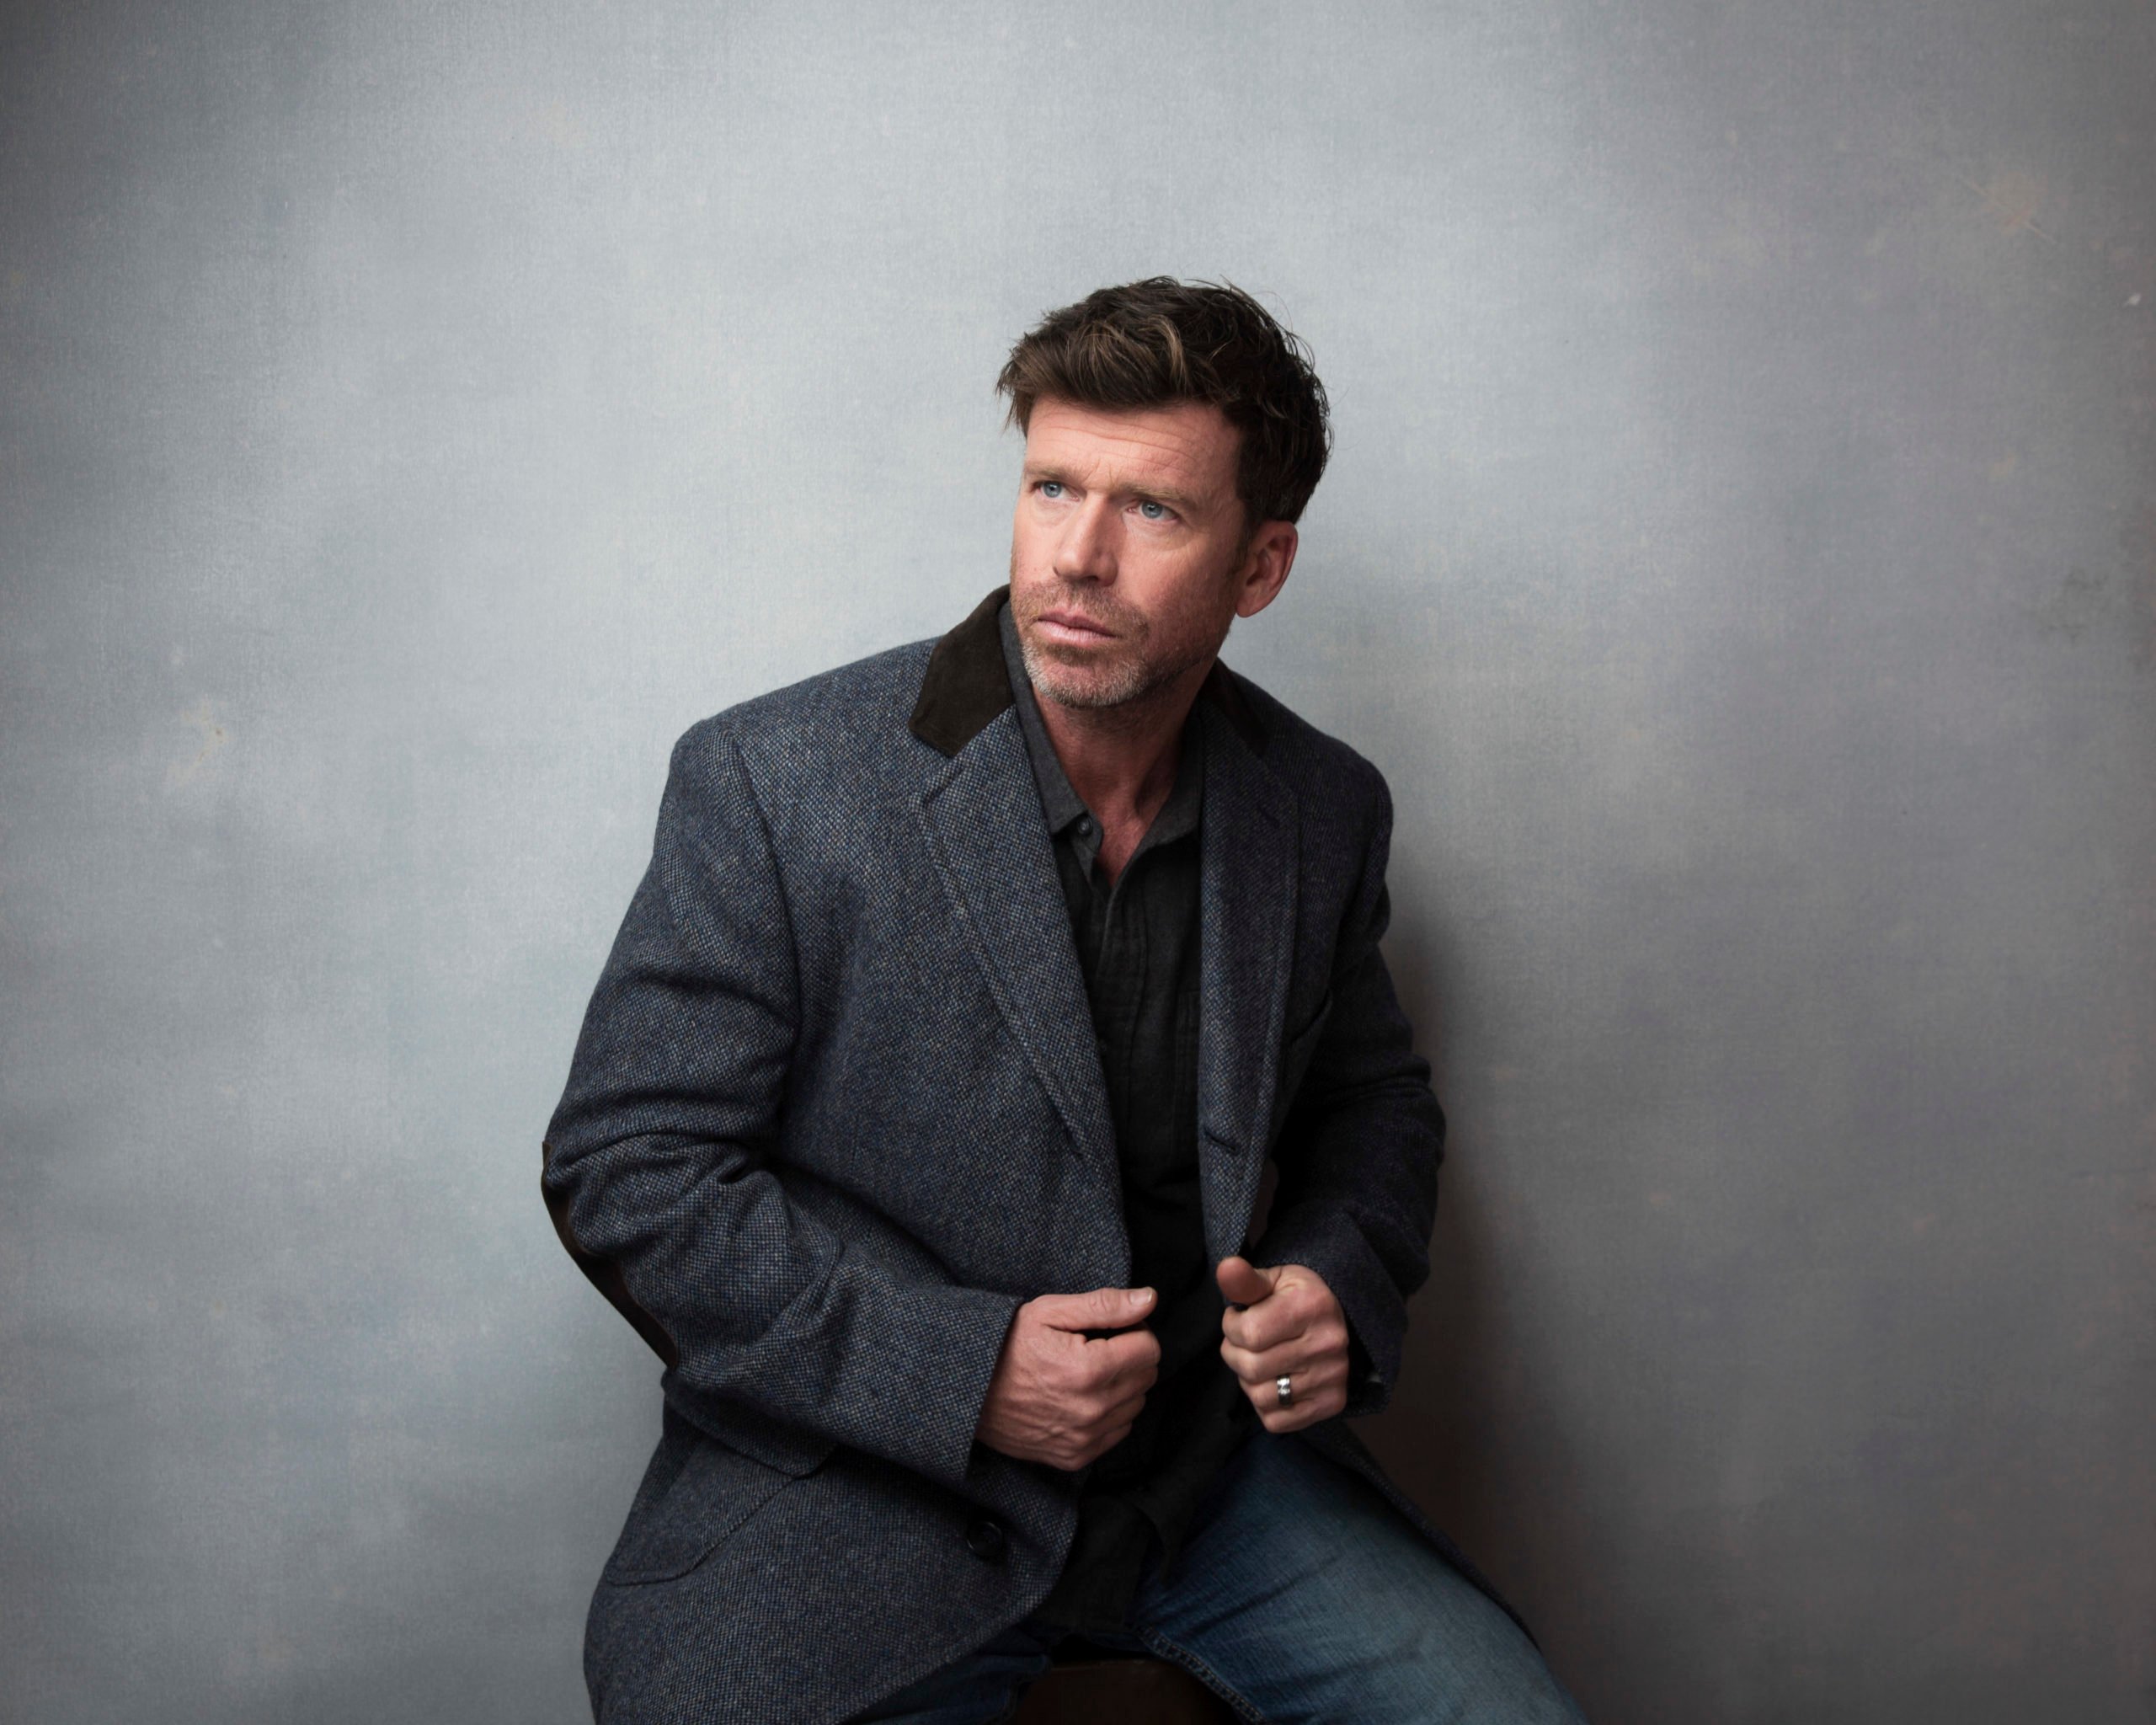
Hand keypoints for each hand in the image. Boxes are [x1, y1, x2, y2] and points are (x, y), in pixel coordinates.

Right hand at [975, 1286, 1160, 1469]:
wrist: (969, 1390)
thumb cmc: (1008, 1344)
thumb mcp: (1050, 1312)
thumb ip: (1105, 1305)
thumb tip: (1150, 1299)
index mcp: (1089, 1369)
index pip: (1150, 1349)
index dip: (1134, 1331)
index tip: (1110, 1330)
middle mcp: (1092, 1409)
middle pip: (1147, 1378)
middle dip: (1130, 1358)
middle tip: (1097, 1348)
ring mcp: (1084, 1438)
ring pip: (1136, 1406)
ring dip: (1122, 1387)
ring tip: (1087, 1374)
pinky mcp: (1075, 1457)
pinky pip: (1118, 1433)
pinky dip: (1109, 1414)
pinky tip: (1082, 1398)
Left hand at [1217, 1256, 1350, 1432]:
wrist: (1341, 1321)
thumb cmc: (1298, 1299)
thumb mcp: (1274, 1281)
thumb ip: (1246, 1281)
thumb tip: (1226, 1268)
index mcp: (1313, 1306)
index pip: (1248, 1333)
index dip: (1231, 1326)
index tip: (1238, 1318)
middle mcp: (1328, 1343)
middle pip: (1251, 1367)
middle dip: (1234, 1354)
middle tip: (1244, 1343)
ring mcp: (1333, 1377)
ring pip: (1261, 1397)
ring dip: (1248, 1381)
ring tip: (1258, 1362)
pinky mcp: (1333, 1403)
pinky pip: (1277, 1421)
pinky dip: (1265, 1406)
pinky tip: (1273, 1382)